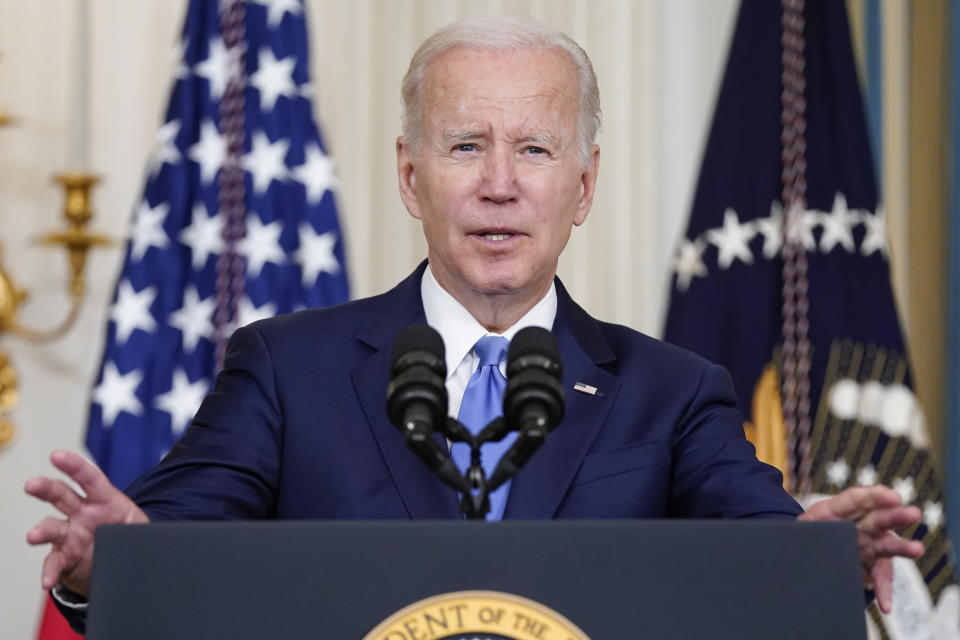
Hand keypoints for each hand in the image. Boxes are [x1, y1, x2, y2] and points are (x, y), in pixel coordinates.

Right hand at [25, 450, 148, 596]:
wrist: (123, 563)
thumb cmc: (130, 536)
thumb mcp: (143, 527)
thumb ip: (146, 527)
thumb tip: (171, 535)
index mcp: (104, 500)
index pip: (89, 478)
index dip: (74, 466)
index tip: (57, 456)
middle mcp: (82, 514)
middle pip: (61, 496)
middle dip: (45, 488)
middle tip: (32, 484)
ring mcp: (71, 535)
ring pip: (52, 528)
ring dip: (41, 532)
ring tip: (34, 536)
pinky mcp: (65, 557)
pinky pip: (54, 563)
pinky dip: (49, 572)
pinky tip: (47, 580)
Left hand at [798, 485, 922, 613]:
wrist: (807, 548)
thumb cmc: (806, 532)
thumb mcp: (800, 529)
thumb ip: (803, 532)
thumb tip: (792, 542)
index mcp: (837, 510)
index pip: (855, 499)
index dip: (874, 496)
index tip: (892, 496)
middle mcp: (859, 523)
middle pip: (878, 519)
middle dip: (896, 515)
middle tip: (913, 513)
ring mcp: (869, 542)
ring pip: (887, 544)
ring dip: (903, 547)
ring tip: (917, 549)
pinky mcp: (872, 562)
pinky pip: (880, 576)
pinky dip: (883, 590)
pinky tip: (886, 605)